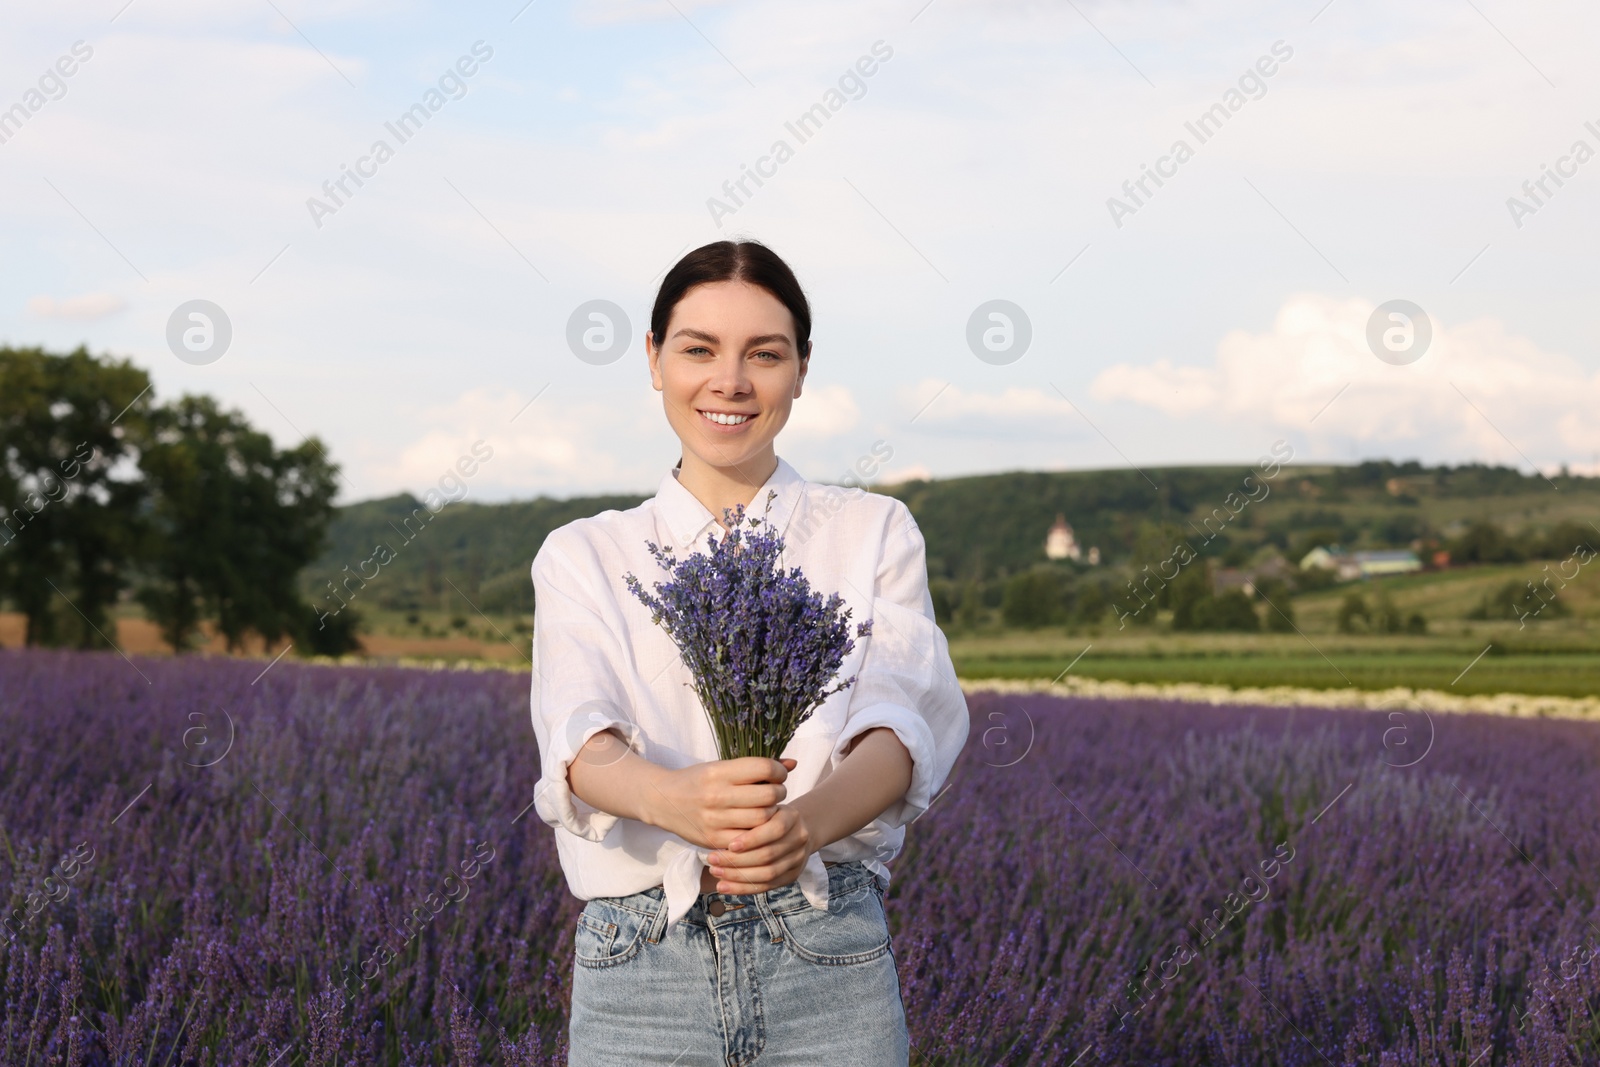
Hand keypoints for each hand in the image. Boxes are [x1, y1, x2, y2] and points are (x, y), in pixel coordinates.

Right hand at [645, 757, 796, 850]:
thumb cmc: (698, 780)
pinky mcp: (713, 840)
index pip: (764, 769)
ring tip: (765, 808)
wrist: (663, 801)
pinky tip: (755, 826)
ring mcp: (714, 820)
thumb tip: (793, 763)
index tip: (778, 775)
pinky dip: (757, 833)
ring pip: (762, 819)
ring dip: (771, 814)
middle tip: (775, 793)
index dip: (779, 772)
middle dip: (779, 793)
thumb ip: (757, 766)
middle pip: (768, 797)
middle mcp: (716, 795)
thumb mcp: (722, 766)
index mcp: (719, 772)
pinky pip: (748, 840)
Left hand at [705, 803, 815, 893]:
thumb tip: (720, 830)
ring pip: (768, 874)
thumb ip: (749, 815)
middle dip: (738, 860)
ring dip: (738, 876)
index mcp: (792, 817)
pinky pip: (766, 886)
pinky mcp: (792, 876)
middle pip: (769, 855)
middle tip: (712, 859)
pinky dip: (743, 888)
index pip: (775, 829)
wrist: (795, 828)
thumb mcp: (763, 808)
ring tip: (715, 872)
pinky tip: (724, 886)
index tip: (729, 844)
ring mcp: (798, 859)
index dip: (752, 839)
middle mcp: (799, 839)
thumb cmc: (769, 815)